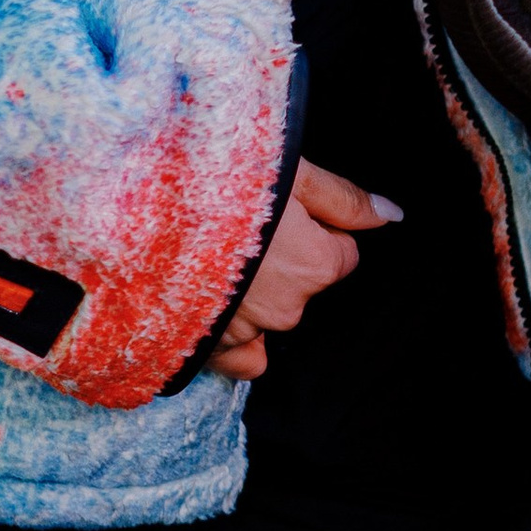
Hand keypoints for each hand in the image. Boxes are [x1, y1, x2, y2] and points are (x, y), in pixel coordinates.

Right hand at [207, 158, 401, 378]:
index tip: (281, 210)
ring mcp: (246, 330)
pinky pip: (240, 358)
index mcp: (317, 264)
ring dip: (252, 289)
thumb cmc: (221, 182)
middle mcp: (289, 307)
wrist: (139, 215)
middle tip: (242, 223)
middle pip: (304, 283)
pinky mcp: (207, 346)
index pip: (341, 253)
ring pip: (269, 312)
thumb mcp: (292, 172)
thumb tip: (391, 215)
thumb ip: (345, 200)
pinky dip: (235, 339)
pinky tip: (220, 308)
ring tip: (214, 250)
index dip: (314, 229)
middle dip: (283, 259)